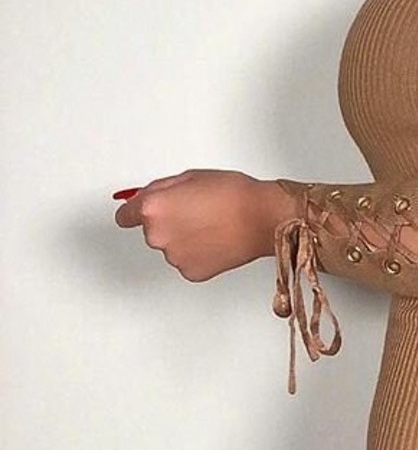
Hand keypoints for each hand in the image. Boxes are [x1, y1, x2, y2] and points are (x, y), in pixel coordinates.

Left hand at [113, 169, 298, 281]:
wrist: (262, 217)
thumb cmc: (233, 194)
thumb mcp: (190, 177)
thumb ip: (160, 189)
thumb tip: (144, 198)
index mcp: (153, 208)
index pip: (124, 216)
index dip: (135, 212)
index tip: (137, 214)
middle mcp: (157, 235)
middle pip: (151, 231)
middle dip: (168, 223)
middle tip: (195, 212)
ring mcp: (174, 256)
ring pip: (170, 247)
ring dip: (183, 239)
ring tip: (211, 225)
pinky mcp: (190, 272)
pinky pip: (186, 261)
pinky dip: (197, 254)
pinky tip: (215, 240)